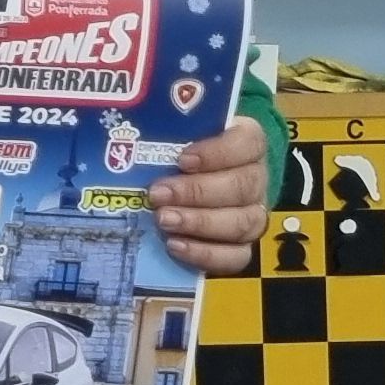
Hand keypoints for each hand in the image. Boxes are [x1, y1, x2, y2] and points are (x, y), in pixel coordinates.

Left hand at [153, 115, 268, 274]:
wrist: (196, 177)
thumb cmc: (183, 148)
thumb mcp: (178, 131)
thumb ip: (166, 128)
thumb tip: (128, 132)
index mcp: (247, 142)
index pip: (248, 143)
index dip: (218, 152)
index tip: (182, 159)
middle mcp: (256, 178)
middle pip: (242, 186)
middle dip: (197, 192)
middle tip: (158, 193)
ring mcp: (253, 213)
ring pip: (242, 222)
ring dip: (200, 223)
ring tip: (163, 220)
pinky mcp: (243, 244)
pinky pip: (236, 256)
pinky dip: (206, 254)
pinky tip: (175, 246)